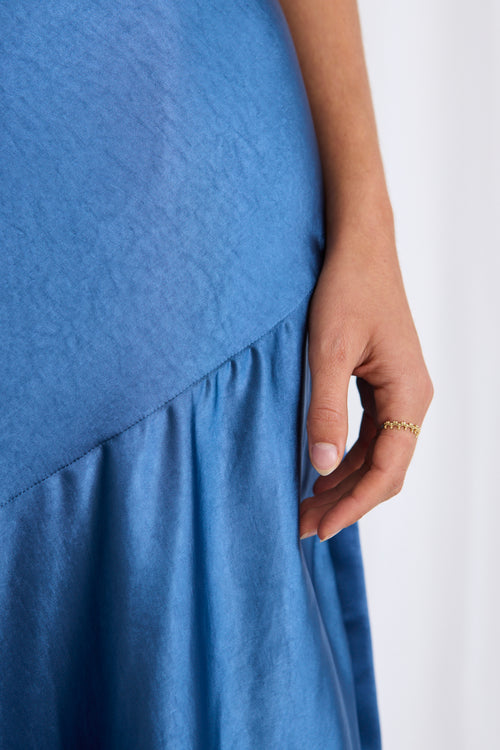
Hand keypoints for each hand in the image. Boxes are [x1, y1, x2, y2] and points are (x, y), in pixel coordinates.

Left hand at [299, 215, 433, 540]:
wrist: (360, 247)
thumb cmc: (347, 289)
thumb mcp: (328, 351)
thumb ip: (325, 409)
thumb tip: (319, 467)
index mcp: (408, 395)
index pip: (386, 470)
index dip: (353, 505)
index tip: (318, 528)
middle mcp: (411, 399)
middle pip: (385, 470)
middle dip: (346, 501)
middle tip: (303, 525)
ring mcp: (399, 393)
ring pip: (377, 455)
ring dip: (343, 482)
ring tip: (305, 504)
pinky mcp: (383, 384)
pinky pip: (370, 435)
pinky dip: (345, 457)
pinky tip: (318, 467)